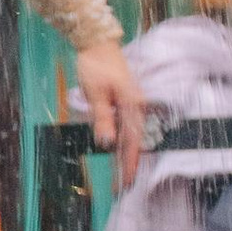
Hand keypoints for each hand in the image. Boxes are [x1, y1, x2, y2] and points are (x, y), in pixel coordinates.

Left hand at [73, 40, 148, 191]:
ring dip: (125, 155)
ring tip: (121, 175)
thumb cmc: (95, 66)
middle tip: (122, 186)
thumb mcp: (95, 94)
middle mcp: (136, 107)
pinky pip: (126, 127)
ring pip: (130, 136)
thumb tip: (108, 144)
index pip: (131, 141)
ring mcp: (132, 105)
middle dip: (128, 164)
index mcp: (131, 106)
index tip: (125, 181)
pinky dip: (123, 142)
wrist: (97, 44)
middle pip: (133, 142)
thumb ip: (102, 118)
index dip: (128, 163)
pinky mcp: (125, 103)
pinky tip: (118, 152)